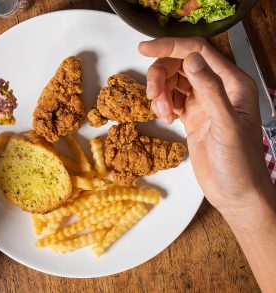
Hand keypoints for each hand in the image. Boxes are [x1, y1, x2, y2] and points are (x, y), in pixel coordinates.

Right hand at [138, 38, 274, 219]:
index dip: (170, 47)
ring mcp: (204, 103)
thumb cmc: (239, 162)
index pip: (198, 52)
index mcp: (232, 83)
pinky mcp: (193, 116)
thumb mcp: (226, 124)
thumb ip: (210, 90)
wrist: (234, 192)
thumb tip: (191, 60)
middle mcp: (217, 88)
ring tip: (162, 113)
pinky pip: (172, 99)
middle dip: (161, 75)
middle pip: (181, 65)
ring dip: (161, 93)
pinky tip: (165, 117)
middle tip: (152, 93)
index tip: (145, 48)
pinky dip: (163, 104)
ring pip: (174, 82)